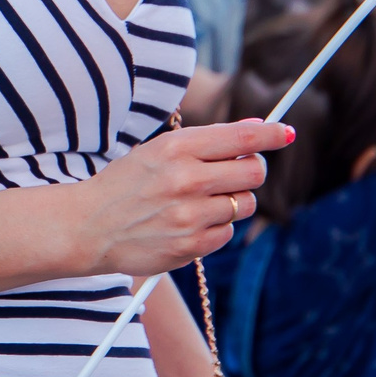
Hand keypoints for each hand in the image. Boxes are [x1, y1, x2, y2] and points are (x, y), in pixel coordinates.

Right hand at [77, 118, 293, 275]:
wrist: (89, 227)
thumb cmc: (127, 183)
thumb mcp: (159, 150)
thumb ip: (209, 140)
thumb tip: (258, 129)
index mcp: (176, 148)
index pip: (241, 138)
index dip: (271, 135)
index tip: (286, 133)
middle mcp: (186, 180)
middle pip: (254, 173)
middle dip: (251, 171)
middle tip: (235, 172)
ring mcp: (189, 216)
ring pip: (245, 205)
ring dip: (233, 202)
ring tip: (202, 201)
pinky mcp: (190, 246)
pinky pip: (227, 233)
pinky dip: (217, 228)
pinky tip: (190, 223)